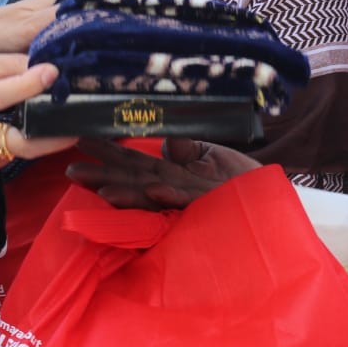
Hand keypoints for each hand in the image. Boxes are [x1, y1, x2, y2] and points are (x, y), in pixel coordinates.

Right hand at [0, 53, 77, 178]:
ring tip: (64, 119)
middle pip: (20, 142)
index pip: (0, 94)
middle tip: (80, 122)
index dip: (29, 84)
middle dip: (54, 135)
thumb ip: (1, 64)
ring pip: (22, 150)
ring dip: (45, 136)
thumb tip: (40, 62)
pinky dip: (25, 141)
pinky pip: (12, 155)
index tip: (53, 72)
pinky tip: (30, 127)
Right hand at [66, 137, 260, 210]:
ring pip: (154, 193)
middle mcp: (176, 188)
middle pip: (135, 179)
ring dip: (127, 192)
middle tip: (71, 168)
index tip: (80, 142)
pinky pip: (191, 200)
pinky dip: (171, 196)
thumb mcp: (211, 155)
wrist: (276, 202)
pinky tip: (154, 189)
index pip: (135, 164)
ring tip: (100, 187)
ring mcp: (194, 198)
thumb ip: (186, 148)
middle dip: (104, 174)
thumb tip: (163, 142)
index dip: (109, 154)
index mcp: (173, 175)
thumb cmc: (242, 181)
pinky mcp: (214, 204)